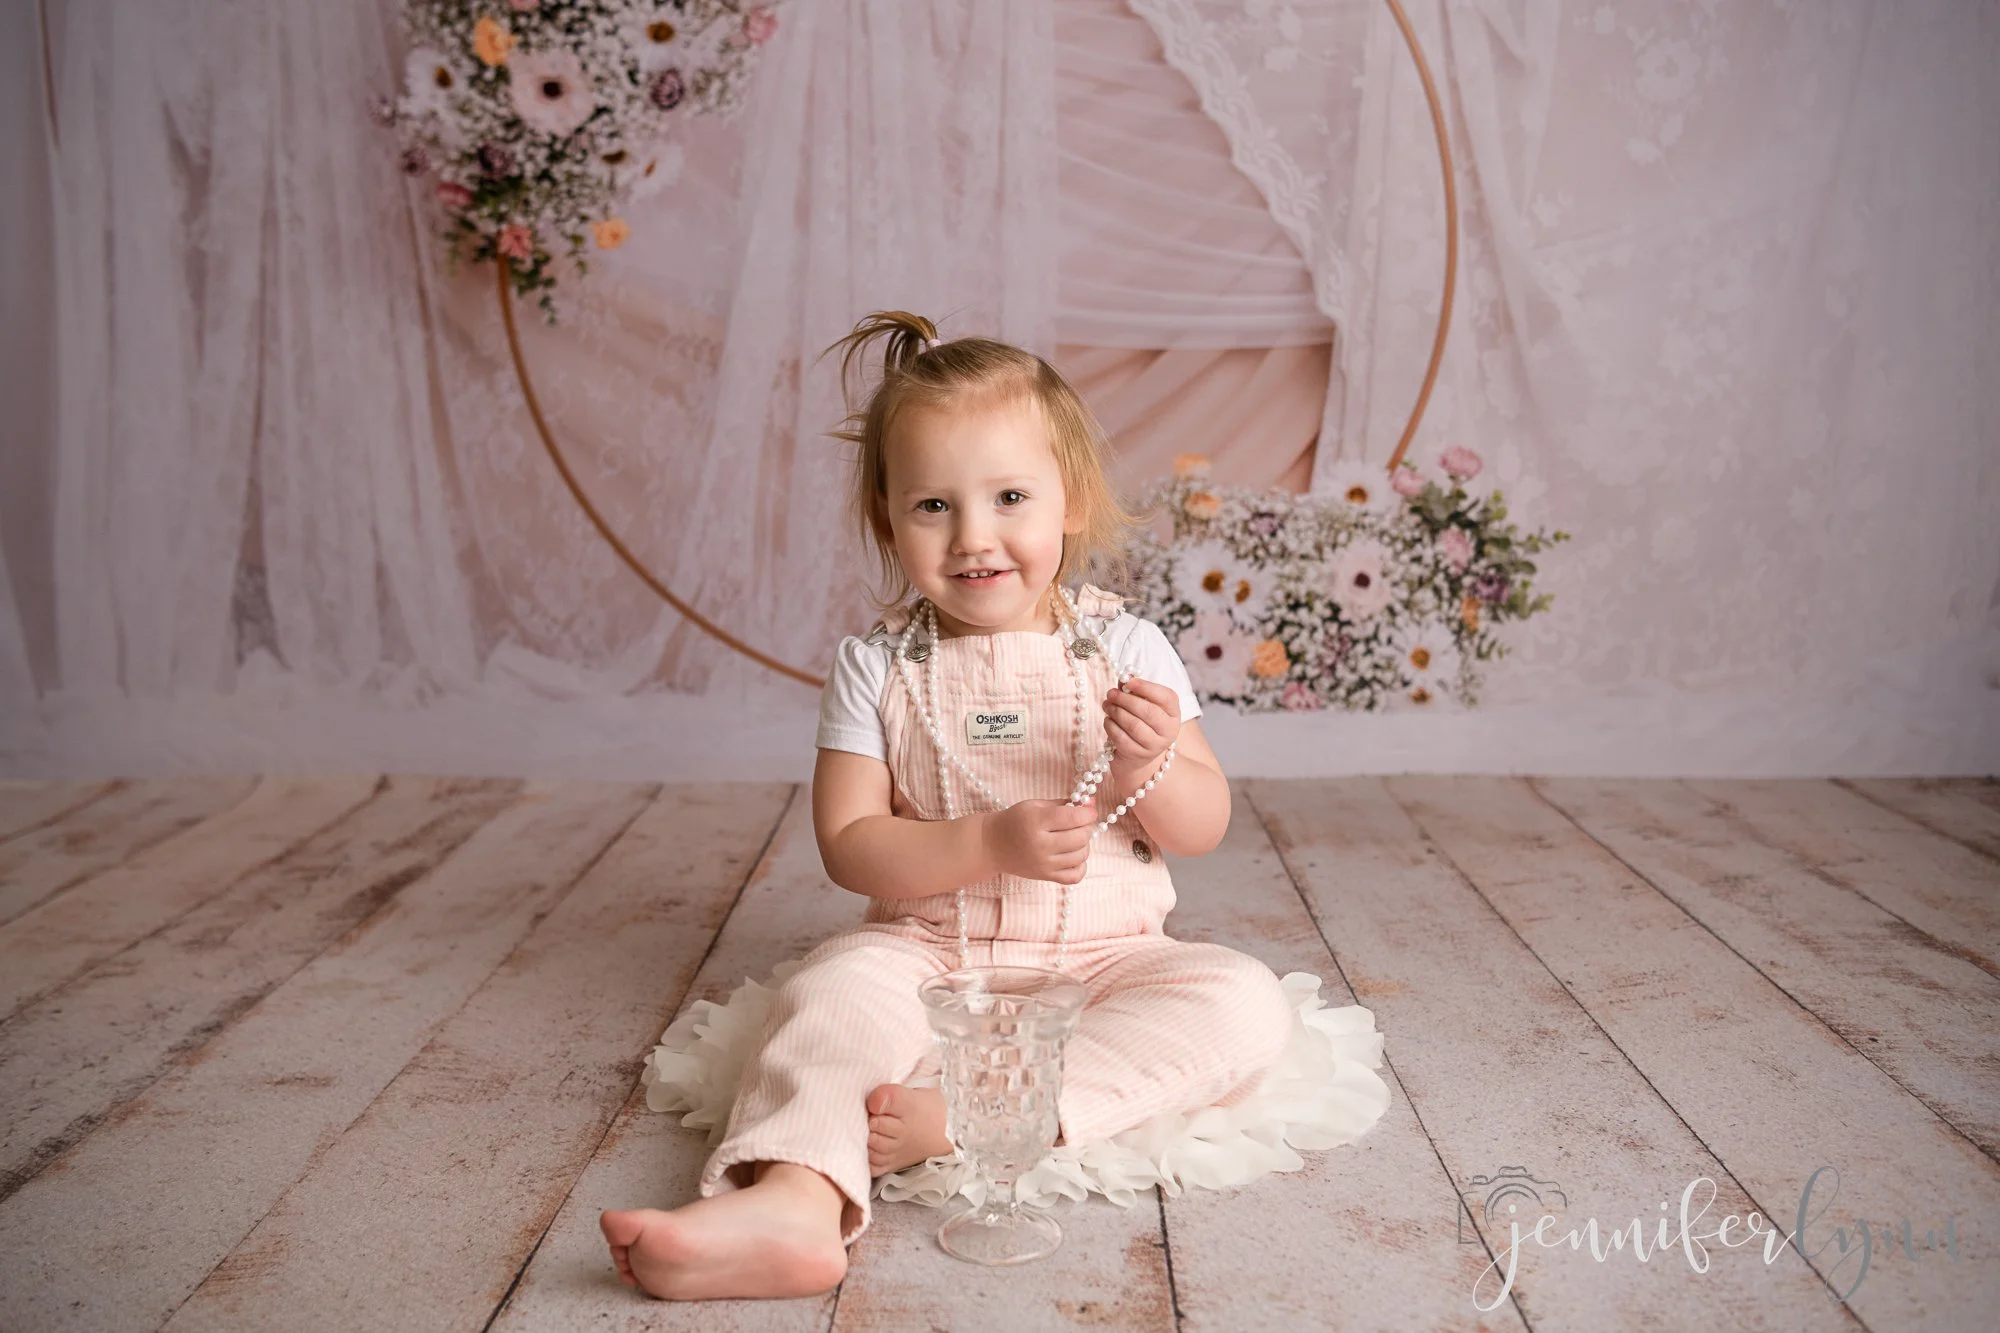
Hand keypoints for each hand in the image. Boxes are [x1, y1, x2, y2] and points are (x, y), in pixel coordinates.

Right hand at [982, 799, 1097, 884]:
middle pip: (1080, 837)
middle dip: (1086, 827)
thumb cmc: (1015, 821)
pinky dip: (1081, 865)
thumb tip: (1091, 804)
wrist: (992, 845)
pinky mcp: (1045, 877)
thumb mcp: (1035, 805)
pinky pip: (1075, 875)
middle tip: (1081, 822)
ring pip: (1081, 855)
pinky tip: (1073, 855)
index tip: (1089, 809)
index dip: (1088, 812)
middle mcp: (1040, 845)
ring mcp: (1043, 864)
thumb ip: (1063, 804)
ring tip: (1075, 837)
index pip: (1073, 817)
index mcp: (1035, 822)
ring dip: (1084, 844)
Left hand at [1103, 677, 1179, 777]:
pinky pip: (1122, 738)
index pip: (1166, 697)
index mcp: (1173, 713)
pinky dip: (1111, 726)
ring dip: (1116, 712)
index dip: (1146, 687)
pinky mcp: (1138, 755)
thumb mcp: (1142, 703)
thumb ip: (1134, 688)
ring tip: (1106, 705)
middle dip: (1126, 700)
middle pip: (1148, 711)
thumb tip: (1125, 677)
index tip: (1128, 681)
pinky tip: (1108, 719)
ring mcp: (1155, 745)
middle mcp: (1169, 730)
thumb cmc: (1141, 720)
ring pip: (1134, 725)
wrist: (1138, 752)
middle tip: (1111, 693)